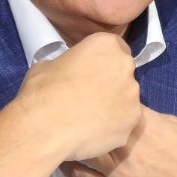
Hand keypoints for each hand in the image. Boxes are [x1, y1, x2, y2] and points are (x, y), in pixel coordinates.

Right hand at [14, 32, 141, 161]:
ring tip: (90, 117)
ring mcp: (133, 94)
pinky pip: (126, 121)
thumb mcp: (47, 64)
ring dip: (113, 104)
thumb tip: (66, 71)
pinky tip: (94, 132)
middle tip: (90, 95)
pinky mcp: (133, 121)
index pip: (114, 47)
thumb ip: (66, 63)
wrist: (45, 129)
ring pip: (126, 98)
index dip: (103, 60)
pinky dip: (114, 126)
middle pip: (123, 72)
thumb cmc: (42, 92)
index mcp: (106, 44)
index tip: (91, 72)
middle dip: (111, 81)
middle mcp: (125, 65)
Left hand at [60, 105, 176, 176]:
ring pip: (84, 151)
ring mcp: (120, 173)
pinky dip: (70, 168)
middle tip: (62, 108)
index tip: (88, 91)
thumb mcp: (175, 126)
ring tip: (56, 130)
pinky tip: (63, 159)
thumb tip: (126, 112)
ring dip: (70, 140)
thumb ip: (147, 117)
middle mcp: (129, 147)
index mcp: (145, 125)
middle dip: (78, 116)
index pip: (112, 105)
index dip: (97, 97)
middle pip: (92, 126)